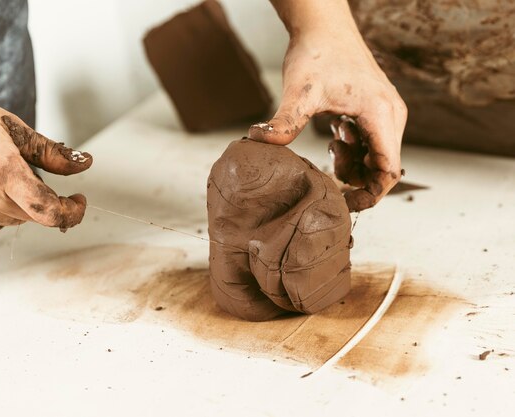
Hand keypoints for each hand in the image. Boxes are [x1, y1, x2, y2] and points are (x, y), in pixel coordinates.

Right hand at [0, 77, 92, 230]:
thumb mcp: (10, 125)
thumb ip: (50, 151)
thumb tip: (84, 164)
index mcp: (2, 169)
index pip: (48, 211)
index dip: (72, 212)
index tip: (79, 201)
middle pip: (34, 215)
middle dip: (45, 199)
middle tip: (31, 171)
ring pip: (14, 221)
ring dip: (22, 204)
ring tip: (1, 172)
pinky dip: (0, 210)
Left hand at [250, 3, 406, 211]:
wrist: (322, 24)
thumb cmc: (316, 53)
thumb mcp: (299, 91)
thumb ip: (283, 122)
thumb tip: (256, 142)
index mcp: (382, 115)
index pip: (388, 171)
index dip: (369, 195)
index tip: (343, 205)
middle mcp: (391, 116)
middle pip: (383, 167)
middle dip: (357, 181)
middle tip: (327, 179)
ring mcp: (384, 113)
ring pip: (375, 157)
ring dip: (352, 164)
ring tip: (329, 150)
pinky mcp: (372, 110)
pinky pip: (368, 143)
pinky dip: (351, 151)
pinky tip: (332, 139)